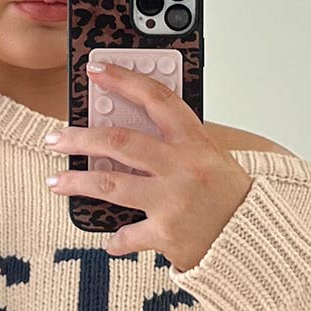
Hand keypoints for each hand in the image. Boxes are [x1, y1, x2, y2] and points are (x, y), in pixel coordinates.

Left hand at [43, 58, 253, 263]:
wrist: (254, 239)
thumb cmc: (231, 198)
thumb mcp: (212, 159)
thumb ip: (176, 145)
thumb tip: (128, 134)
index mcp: (195, 142)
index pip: (156, 99)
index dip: (124, 80)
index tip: (96, 70)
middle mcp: (182, 167)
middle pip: (119, 142)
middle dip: (80, 138)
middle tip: (55, 138)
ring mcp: (172, 201)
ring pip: (110, 185)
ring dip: (77, 183)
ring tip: (56, 182)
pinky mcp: (166, 234)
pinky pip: (127, 235)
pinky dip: (115, 239)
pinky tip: (109, 240)